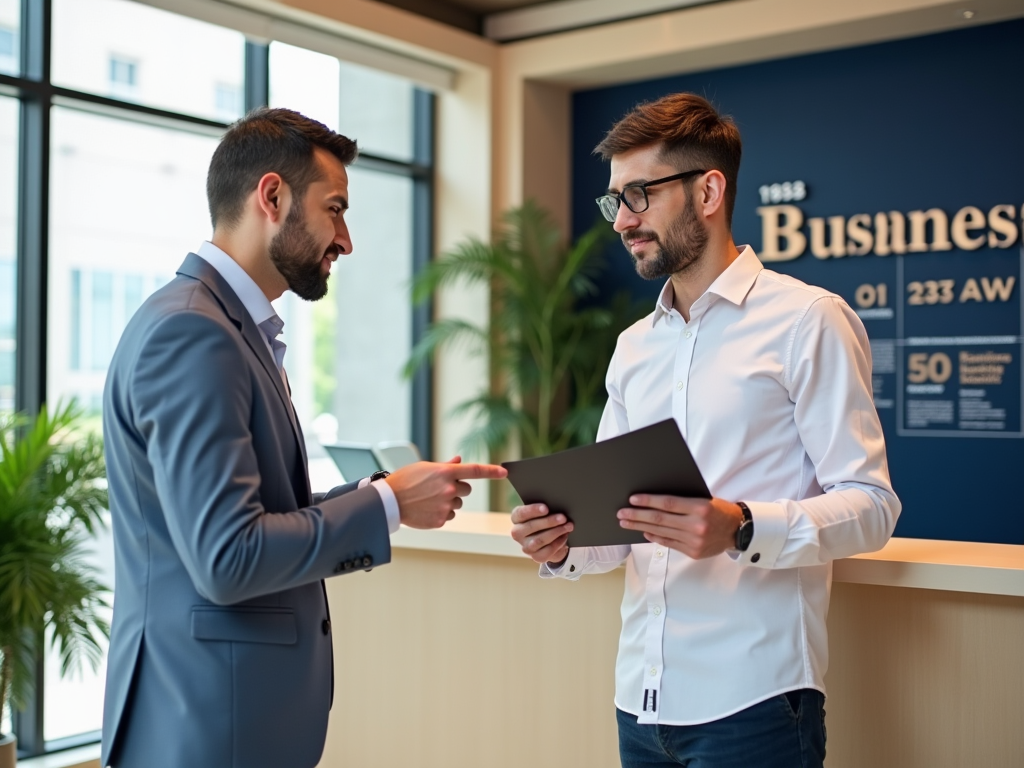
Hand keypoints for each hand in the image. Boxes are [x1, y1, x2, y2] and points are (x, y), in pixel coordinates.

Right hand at [385, 456, 506, 529]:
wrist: (389, 501)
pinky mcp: (441, 520)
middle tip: (439, 488)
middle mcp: (448, 489)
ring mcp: (445, 506)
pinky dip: (441, 513)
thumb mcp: (425, 467)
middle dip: (457, 489)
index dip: (491, 471)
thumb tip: (459, 461)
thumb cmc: (405, 480)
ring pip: (457, 504)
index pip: (475, 471)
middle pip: (466, 490)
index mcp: (445, 473)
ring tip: (429, 499)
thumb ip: (445, 466)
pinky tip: (426, 509)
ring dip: (448, 502)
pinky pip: (449, 516)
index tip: (504, 473)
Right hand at [510, 503, 572, 564]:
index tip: (546, 508)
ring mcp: (525, 546)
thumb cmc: (546, 520)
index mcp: (517, 518)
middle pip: (531, 526)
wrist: (552, 539)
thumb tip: (557, 506)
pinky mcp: (535, 556)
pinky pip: (547, 551)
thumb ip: (545, 509)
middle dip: (549, 522)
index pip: (521, 513)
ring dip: (556, 532)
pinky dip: (558, 543)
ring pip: (539, 540)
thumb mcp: (544, 513)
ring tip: (568, 526)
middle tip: (563, 517)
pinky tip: (565, 536)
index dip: (533, 510)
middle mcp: (517, 533)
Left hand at [617, 495, 742, 558]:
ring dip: (641, 527)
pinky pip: (669, 543)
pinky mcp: (693, 552)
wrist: (738, 530)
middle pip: (660, 519)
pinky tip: (644, 532)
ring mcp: (694, 541)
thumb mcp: (704, 498)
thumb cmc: (718, 510)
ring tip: (626, 522)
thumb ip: (682, 500)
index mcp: (700, 507)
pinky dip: (654, 537)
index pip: (668, 503)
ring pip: (661, 532)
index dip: (648, 501)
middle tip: (621, 513)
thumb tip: (653, 499)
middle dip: (638, 516)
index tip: (632, 499)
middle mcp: (697, 525)